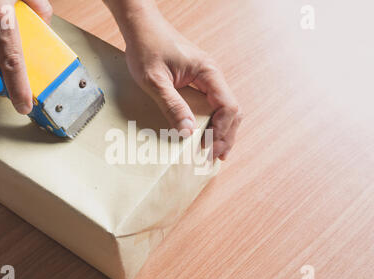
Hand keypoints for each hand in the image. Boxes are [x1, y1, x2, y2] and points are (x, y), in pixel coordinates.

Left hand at [123, 12, 242, 159]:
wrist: (141, 27)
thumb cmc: (147, 47)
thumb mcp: (155, 81)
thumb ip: (172, 105)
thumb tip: (187, 132)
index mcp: (208, 72)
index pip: (228, 106)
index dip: (221, 130)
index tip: (208, 147)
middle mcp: (212, 75)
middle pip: (232, 110)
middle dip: (226, 135)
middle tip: (216, 157)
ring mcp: (207, 78)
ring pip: (225, 108)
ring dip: (223, 130)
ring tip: (216, 150)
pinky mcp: (198, 80)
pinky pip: (213, 103)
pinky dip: (214, 121)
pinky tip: (208, 133)